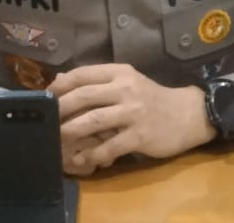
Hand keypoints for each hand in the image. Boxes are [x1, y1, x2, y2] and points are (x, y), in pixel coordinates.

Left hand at [48, 64, 216, 172]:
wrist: (188, 114)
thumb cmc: (152, 98)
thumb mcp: (127, 82)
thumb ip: (98, 82)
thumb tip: (60, 81)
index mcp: (120, 72)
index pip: (83, 74)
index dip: (60, 85)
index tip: (45, 97)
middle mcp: (125, 89)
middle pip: (83, 96)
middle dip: (60, 109)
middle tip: (45, 120)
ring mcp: (133, 112)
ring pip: (93, 120)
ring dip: (70, 131)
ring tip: (56, 139)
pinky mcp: (140, 135)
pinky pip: (110, 146)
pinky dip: (93, 154)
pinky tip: (82, 159)